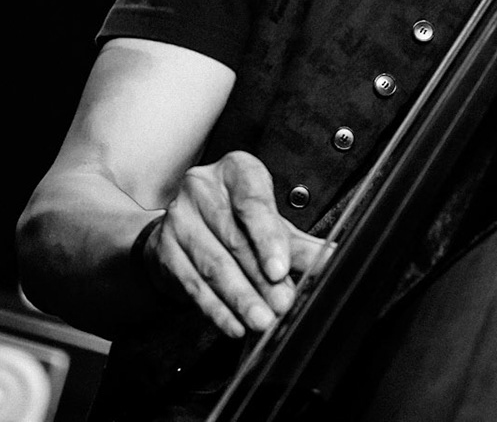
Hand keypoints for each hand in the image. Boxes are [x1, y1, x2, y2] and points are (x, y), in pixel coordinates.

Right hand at [141, 151, 327, 338]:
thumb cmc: (233, 219)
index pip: (252, 201)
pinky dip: (217, 309)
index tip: (280, 268)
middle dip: (260, 277)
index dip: (268, 237)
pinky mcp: (164, 250)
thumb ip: (297, 243)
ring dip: (241, 298)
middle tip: (282, 303)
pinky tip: (235, 324)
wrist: (182, 228)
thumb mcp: (268, 223)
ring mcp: (179, 219)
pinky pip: (193, 285)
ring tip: (263, 319)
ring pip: (214, 265)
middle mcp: (202, 188)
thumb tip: (331, 258)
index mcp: (235, 171)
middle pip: (234, 239)